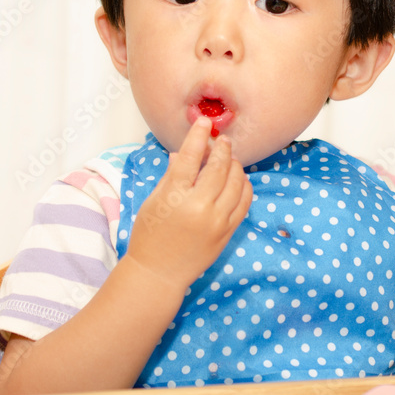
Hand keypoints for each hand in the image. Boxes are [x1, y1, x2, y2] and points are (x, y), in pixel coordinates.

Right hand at [125, 118, 253, 288]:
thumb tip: (184, 153)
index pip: (192, 157)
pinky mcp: (227, 231)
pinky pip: (244, 202)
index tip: (204, 122)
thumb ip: (172, 175)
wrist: (159, 272)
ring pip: (237, 182)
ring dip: (235, 165)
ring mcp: (217, 220)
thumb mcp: (154, 201)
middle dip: (222, 149)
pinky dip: (244, 186)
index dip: (199, 136)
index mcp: (176, 196)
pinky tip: (239, 178)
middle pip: (219, 167)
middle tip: (222, 140)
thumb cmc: (150, 236)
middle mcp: (200, 207)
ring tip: (230, 159)